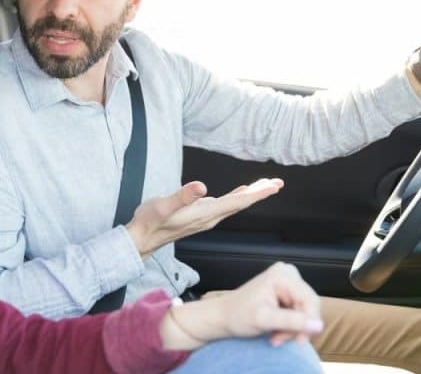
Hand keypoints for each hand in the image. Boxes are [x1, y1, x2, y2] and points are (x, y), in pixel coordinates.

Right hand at [126, 178, 282, 258]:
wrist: (142, 238)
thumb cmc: (151, 221)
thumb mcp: (164, 206)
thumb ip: (182, 197)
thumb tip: (201, 187)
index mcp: (205, 214)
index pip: (237, 202)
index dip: (256, 194)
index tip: (273, 186)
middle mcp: (210, 217)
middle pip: (241, 204)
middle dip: (260, 193)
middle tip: (278, 183)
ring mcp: (206, 217)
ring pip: (235, 204)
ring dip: (251, 195)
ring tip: (265, 185)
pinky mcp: (200, 215)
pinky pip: (226, 205)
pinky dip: (237, 197)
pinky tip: (241, 192)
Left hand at [159, 262, 322, 350]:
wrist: (223, 316)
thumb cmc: (238, 315)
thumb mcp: (264, 320)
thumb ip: (291, 322)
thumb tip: (319, 325)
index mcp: (283, 275)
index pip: (310, 300)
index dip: (308, 323)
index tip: (299, 342)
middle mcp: (288, 273)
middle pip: (308, 306)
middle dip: (297, 327)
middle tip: (279, 340)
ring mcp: (288, 280)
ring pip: (305, 311)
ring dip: (292, 329)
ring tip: (275, 337)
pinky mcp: (287, 290)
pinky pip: (299, 311)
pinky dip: (289, 325)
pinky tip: (276, 331)